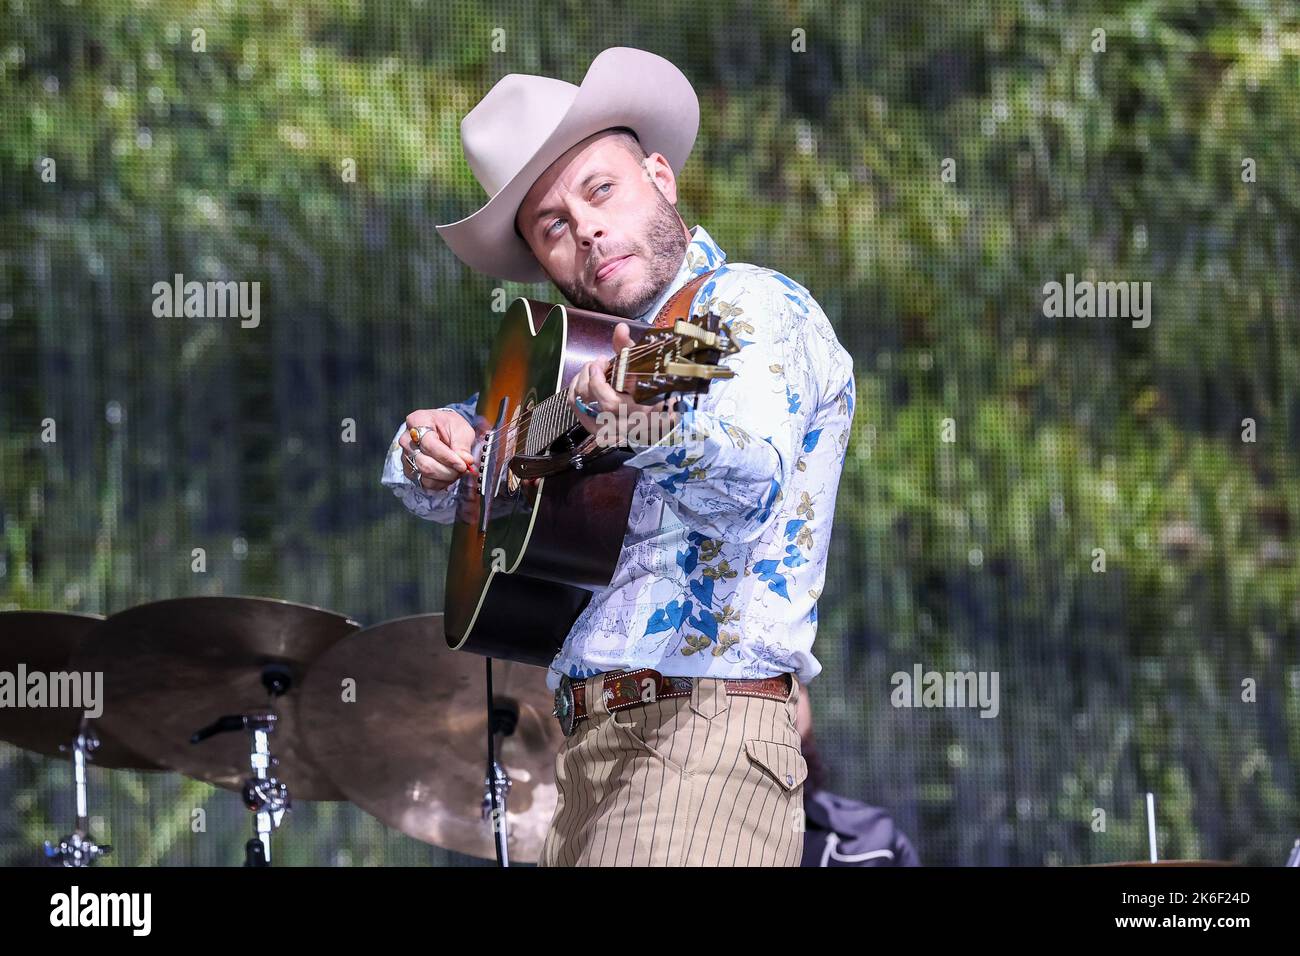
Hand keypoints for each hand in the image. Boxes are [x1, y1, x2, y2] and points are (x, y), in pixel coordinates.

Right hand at [400, 408, 475, 491]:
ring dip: (446, 477)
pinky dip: (441, 482)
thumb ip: (462, 445)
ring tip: (458, 470)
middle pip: (425, 463)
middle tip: (463, 469)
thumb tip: (465, 461)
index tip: (463, 464)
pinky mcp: (409, 470)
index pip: (429, 444)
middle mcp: (407, 439)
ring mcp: (406, 456)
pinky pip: (425, 482)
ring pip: (425, 474)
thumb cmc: (449, 426)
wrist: (442, 430)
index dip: (447, 457)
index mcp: (417, 421)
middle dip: (448, 470)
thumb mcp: (461, 429)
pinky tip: (449, 475)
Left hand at [568, 323, 677, 447]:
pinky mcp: (598, 431)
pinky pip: (577, 411)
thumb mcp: (647, 370)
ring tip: (591, 370)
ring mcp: (609, 432)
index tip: (603, 362)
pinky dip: (576, 392)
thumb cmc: (655, 392)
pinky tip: (585, 381)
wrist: (658, 419)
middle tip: (597, 363)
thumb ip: (630, 350)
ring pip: (581, 406)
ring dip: (580, 382)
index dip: (599, 382)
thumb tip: (620, 328)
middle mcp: (623, 427)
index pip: (610, 404)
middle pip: (592, 403)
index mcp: (641, 414)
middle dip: (588, 376)